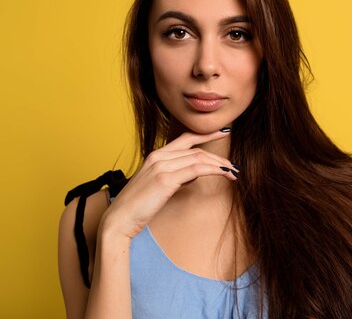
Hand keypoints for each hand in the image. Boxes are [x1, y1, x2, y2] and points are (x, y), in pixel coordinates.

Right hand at [99, 130, 237, 240]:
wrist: (118, 220)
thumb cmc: (136, 207)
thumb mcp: (157, 187)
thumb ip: (173, 176)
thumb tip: (192, 174)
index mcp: (155, 156)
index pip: (185, 138)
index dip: (206, 134)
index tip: (223, 132)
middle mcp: (158, 157)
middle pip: (196, 149)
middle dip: (218, 156)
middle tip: (233, 165)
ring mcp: (161, 166)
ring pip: (198, 157)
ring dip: (219, 164)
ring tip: (233, 172)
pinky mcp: (165, 179)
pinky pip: (196, 169)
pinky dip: (213, 169)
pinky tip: (224, 174)